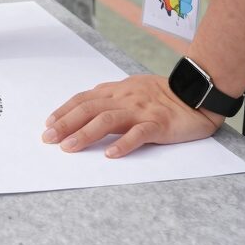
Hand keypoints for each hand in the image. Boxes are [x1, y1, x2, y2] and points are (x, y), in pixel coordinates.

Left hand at [42, 73, 222, 158]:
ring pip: (107, 120)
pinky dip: (123, 144)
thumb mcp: (131, 90)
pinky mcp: (159, 124)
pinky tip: (110, 154)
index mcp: (116, 91)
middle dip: (65, 124)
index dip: (64, 111)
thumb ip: (111, 97)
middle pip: (88, 109)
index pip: (83, 99)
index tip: (48, 124)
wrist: (196, 94)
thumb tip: (86, 106)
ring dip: (85, 134)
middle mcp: (124, 99)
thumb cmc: (163, 95)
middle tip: (48, 139)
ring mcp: (141, 111)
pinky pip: (139, 134)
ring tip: (69, 147)